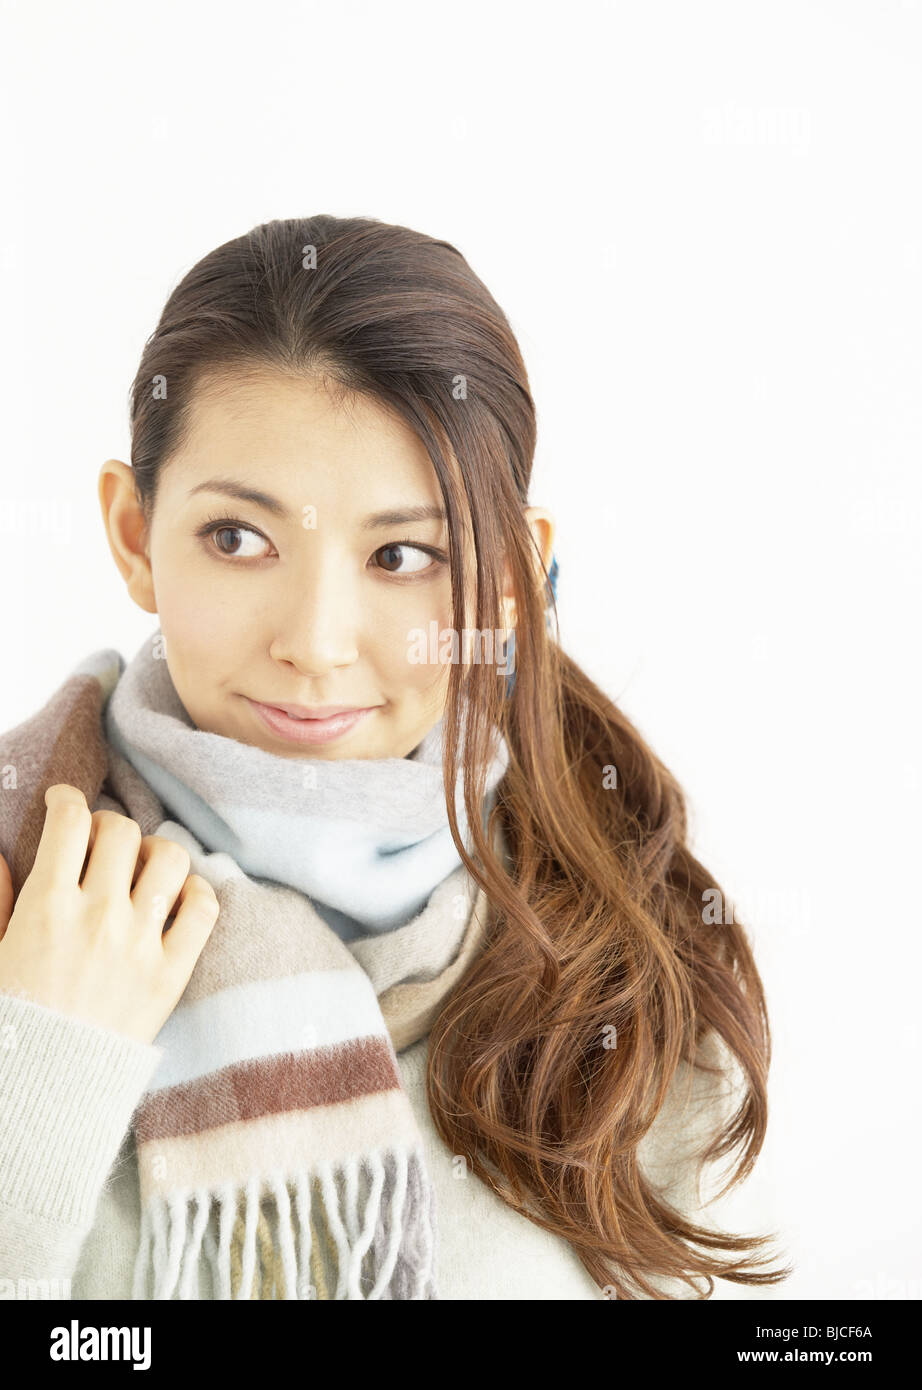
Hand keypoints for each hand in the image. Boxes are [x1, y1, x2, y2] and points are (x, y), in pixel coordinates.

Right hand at [0, 783, 218, 1043]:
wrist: (41, 1091)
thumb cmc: (11, 1021)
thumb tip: (0, 855)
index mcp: (47, 905)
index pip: (70, 821)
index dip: (67, 801)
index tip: (64, 805)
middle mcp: (99, 914)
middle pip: (122, 831)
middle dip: (109, 826)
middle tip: (101, 843)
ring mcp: (140, 942)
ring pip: (170, 860)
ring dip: (156, 854)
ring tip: (143, 868)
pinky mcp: (171, 973)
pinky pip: (204, 911)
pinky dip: (198, 894)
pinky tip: (182, 898)